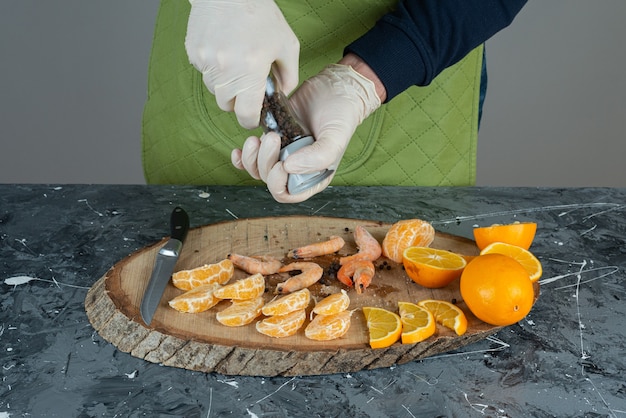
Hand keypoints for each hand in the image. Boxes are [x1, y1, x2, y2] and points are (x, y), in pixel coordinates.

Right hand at [185, 0, 298, 128]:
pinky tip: (224, 49)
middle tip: (247, 83)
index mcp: (250, 71)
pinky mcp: (194, 53)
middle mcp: (225, 70)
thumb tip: (283, 94)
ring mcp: (206, 62)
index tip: (254, 115)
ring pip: (214, 89)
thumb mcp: (287, 44)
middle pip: (227, 105)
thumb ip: (289, 75)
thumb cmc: (260, 14)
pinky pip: (203, 72)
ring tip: (236, 61)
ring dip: (225, 84)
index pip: (245, 115)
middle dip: (238, 100)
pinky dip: (213, 68)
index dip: (251, 119)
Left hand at [231, 62, 381, 202]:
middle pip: (269, 180)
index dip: (278, 183)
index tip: (282, 163)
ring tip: (260, 137)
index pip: (288, 194)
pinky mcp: (272, 138)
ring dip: (252, 157)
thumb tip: (288, 168)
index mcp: (313, 176)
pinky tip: (241, 148)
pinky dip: (242, 157)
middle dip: (265, 162)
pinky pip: (251, 156)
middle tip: (274, 137)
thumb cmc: (341, 115)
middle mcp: (296, 169)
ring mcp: (282, 153)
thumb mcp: (336, 138)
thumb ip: (318, 157)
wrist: (335, 87)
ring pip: (258, 169)